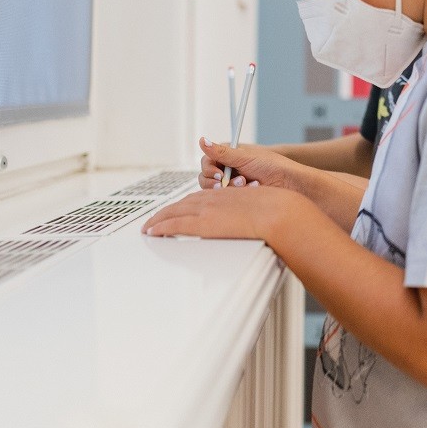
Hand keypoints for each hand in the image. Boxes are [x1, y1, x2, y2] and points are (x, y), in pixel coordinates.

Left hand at [141, 182, 303, 240]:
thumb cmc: (275, 212)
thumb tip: (250, 222)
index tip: (175, 211)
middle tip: (154, 220)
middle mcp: (212, 199)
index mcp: (224, 195)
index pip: (197, 198)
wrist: (277, 213)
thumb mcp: (258, 207)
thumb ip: (247, 212)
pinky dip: (161, 226)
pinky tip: (152, 232)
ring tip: (149, 227)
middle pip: (182, 203)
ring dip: (159, 219)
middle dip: (166, 211)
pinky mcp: (203, 223)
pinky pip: (175, 224)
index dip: (183, 205)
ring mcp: (206, 210)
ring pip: (174, 212)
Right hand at [197, 137, 293, 188]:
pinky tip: (252, 189)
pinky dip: (239, 194)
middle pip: (207, 178)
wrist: (291, 183)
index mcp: (229, 156)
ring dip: (230, 188)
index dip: (210, 169)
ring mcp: (233, 184)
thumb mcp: (245, 158)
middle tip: (230, 182)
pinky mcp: (238, 197)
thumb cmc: (272, 166)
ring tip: (246, 183)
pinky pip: (227, 199)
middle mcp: (228, 170)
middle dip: (218, 182)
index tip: (219, 174)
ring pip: (216, 191)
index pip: (207, 162)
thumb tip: (203, 140)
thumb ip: (222, 152)